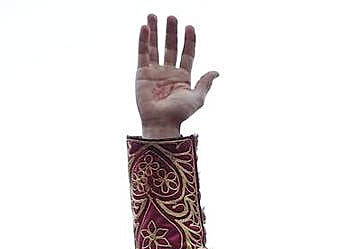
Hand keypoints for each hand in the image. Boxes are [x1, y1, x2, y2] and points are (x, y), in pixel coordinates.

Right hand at [136, 14, 218, 138]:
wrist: (162, 122)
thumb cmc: (180, 113)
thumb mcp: (198, 97)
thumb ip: (205, 83)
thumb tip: (216, 71)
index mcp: (183, 77)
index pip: (187, 54)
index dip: (189, 40)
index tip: (190, 27)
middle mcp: (169, 72)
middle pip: (171, 47)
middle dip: (171, 32)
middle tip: (172, 17)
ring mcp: (155, 71)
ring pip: (155, 46)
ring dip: (155, 31)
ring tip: (154, 16)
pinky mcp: (142, 73)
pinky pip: (142, 53)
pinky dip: (143, 40)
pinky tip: (145, 27)